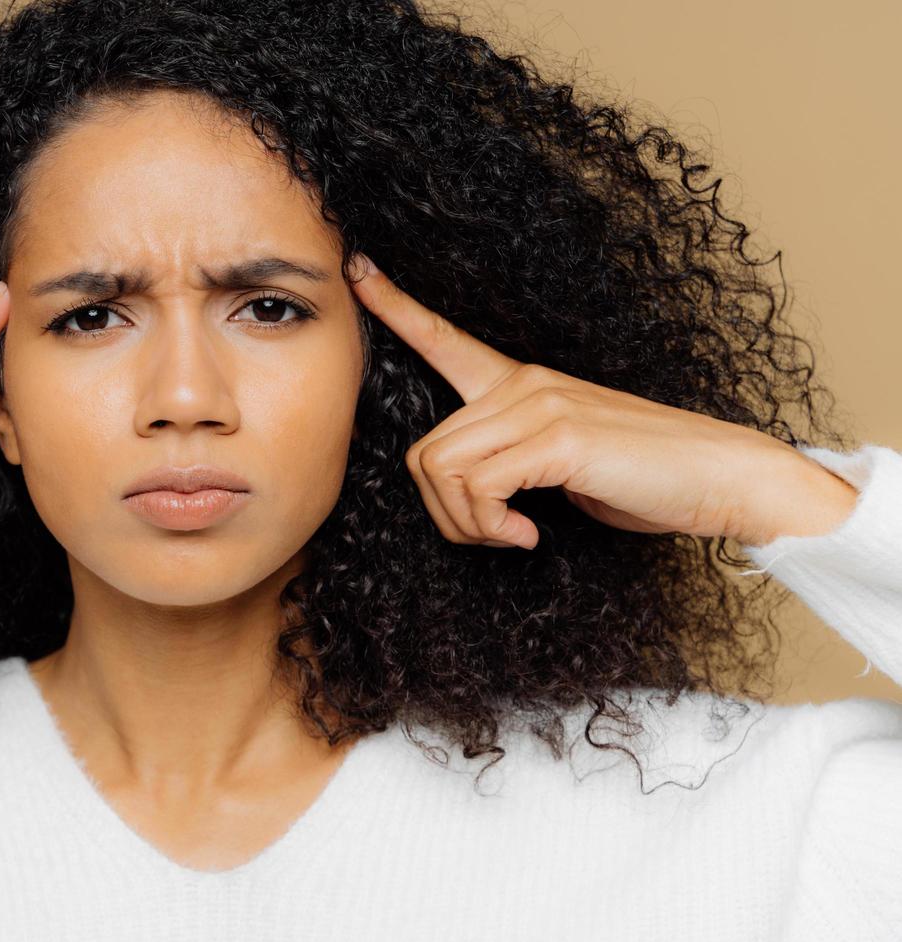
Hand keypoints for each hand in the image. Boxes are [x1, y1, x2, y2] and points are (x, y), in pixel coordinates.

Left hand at [347, 254, 856, 550]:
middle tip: (494, 535)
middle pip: (423, 453)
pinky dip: (491, 526)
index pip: (445, 338)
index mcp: (519, 384)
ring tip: (511, 535)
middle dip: (445, 513)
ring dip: (467, 523)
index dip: (395, 306)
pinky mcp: (557, 437)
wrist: (722, 478)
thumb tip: (467, 494)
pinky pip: (477, 488)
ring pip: (440, 471)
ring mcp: (538, 405)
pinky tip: (529, 536)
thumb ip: (510, 462)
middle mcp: (521, 384)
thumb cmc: (644, 478)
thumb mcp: (561, 465)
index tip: (355, 269)